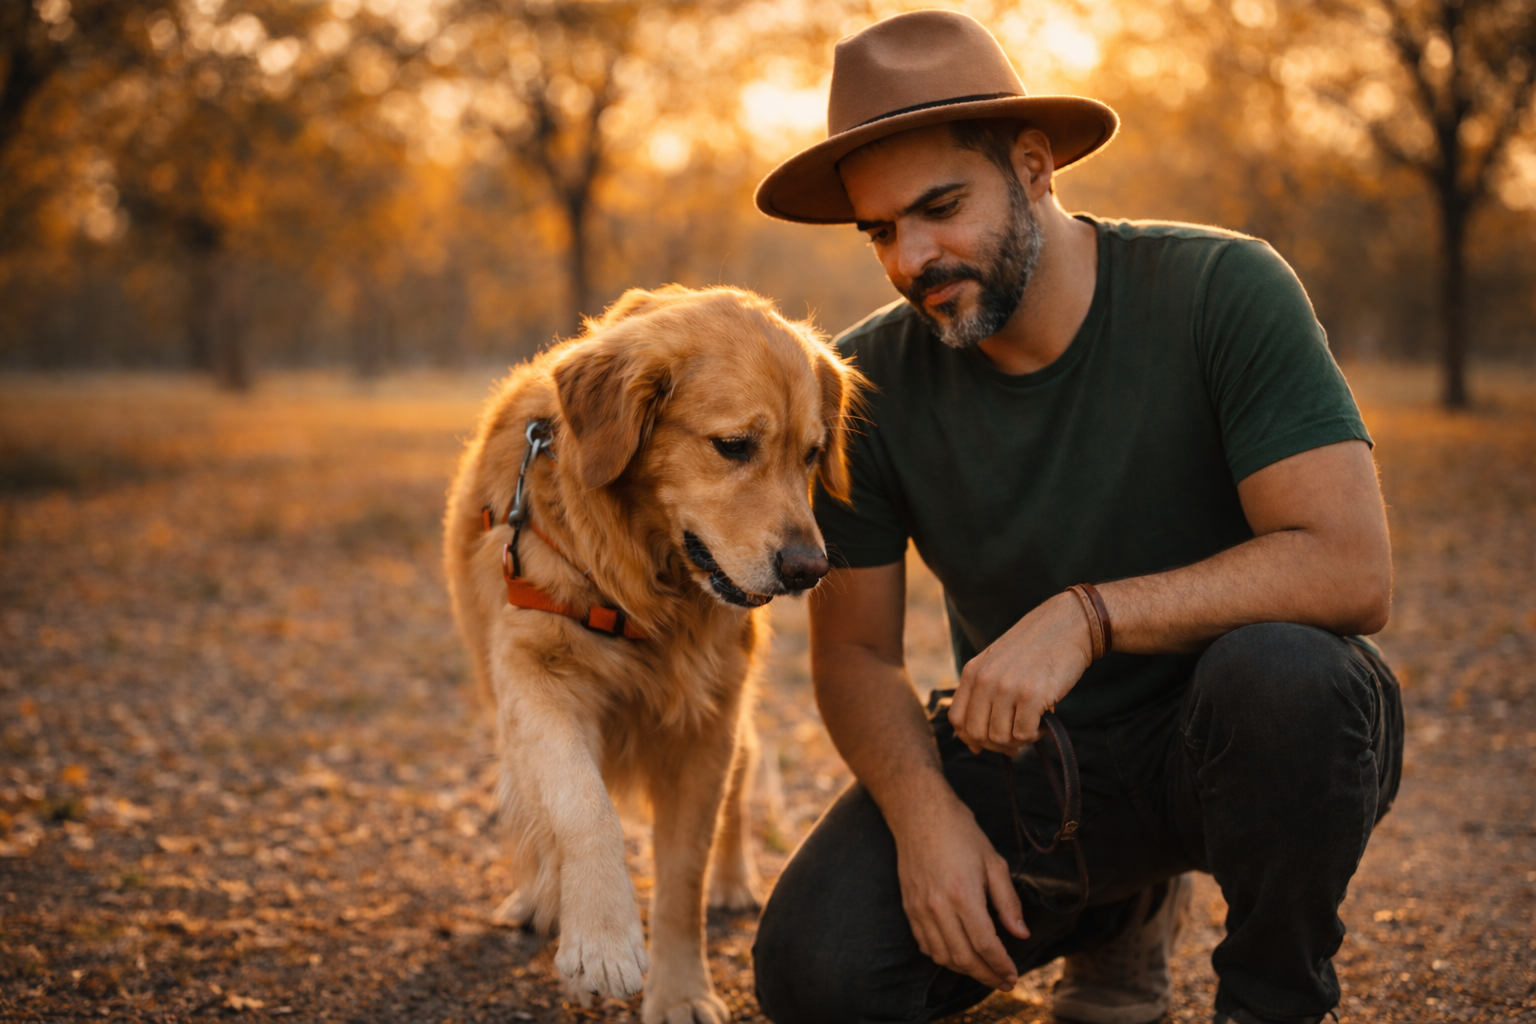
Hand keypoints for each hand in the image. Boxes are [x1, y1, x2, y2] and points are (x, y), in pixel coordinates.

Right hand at [893, 794, 1028, 990]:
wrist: (919, 814)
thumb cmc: (960, 833)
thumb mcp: (994, 862)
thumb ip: (1008, 902)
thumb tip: (1021, 933)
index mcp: (963, 895)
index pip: (984, 944)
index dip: (1000, 965)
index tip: (1013, 975)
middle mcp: (938, 907)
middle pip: (963, 957)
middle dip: (986, 975)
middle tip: (1003, 981)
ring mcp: (920, 909)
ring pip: (942, 956)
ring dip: (964, 970)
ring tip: (983, 972)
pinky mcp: (908, 907)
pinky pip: (924, 944)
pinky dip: (942, 957)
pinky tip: (957, 956)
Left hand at [950, 591, 1093, 755]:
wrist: (1069, 625)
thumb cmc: (1036, 647)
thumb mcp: (997, 662)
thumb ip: (983, 692)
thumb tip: (975, 742)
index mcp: (973, 671)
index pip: (957, 719)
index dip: (970, 738)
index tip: (986, 743)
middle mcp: (985, 679)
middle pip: (977, 734)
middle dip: (997, 745)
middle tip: (1016, 738)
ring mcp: (1007, 687)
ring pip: (1000, 738)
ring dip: (1018, 740)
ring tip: (1032, 724)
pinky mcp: (1031, 695)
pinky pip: (1023, 735)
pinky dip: (1034, 735)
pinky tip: (1043, 722)